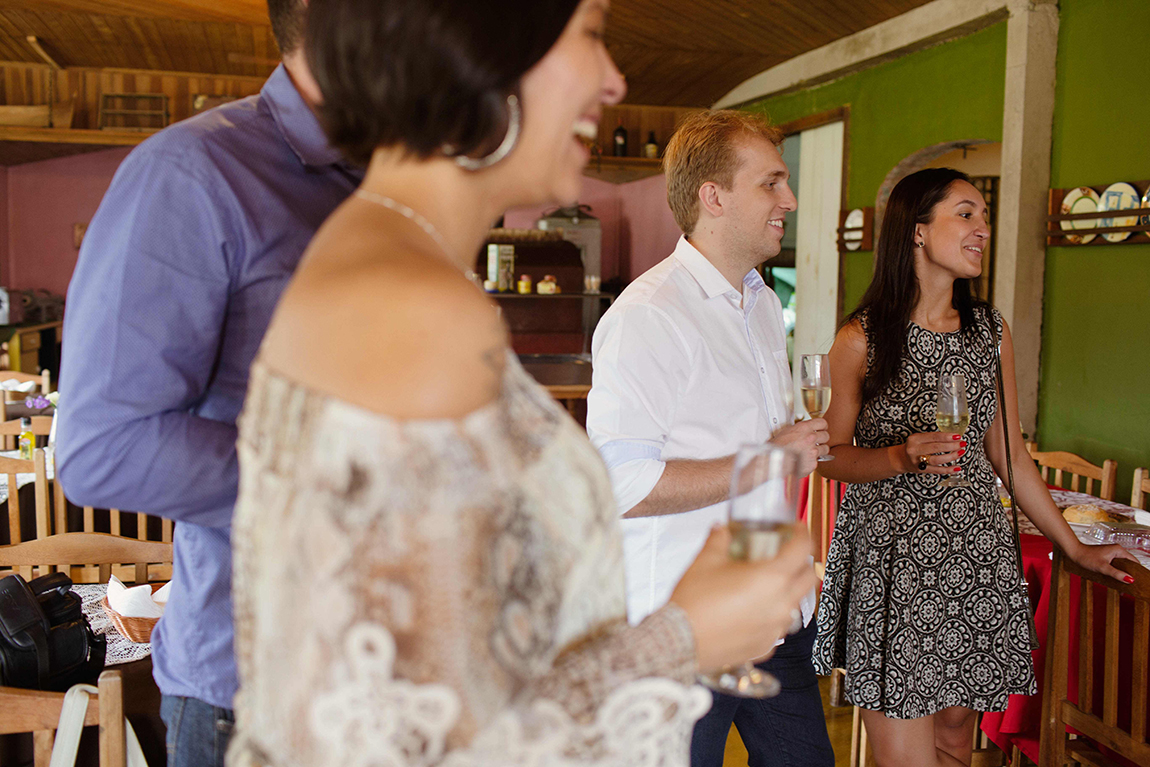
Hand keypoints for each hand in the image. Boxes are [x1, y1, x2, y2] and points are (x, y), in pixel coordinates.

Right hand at [670, 524, 817, 670]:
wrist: (680, 640)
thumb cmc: (694, 603)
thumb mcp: (705, 561)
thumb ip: (718, 540)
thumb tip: (721, 530)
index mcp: (772, 578)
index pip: (801, 550)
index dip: (802, 534)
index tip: (797, 530)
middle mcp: (781, 604)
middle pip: (809, 579)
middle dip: (803, 563)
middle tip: (788, 556)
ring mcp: (775, 628)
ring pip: (796, 605)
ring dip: (789, 591)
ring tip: (768, 585)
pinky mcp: (765, 646)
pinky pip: (778, 628)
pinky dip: (772, 616)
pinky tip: (754, 612)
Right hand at [770, 418, 828, 475]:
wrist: (775, 461)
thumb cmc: (778, 447)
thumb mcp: (788, 431)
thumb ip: (800, 429)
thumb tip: (807, 429)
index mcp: (804, 428)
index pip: (822, 422)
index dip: (823, 426)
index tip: (822, 429)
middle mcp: (810, 438)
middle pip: (826, 436)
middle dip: (822, 439)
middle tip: (817, 441)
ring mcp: (813, 451)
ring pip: (825, 449)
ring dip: (820, 450)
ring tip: (810, 452)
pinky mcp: (813, 462)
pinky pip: (818, 460)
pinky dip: (812, 461)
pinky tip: (804, 460)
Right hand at [898, 431, 966, 474]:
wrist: (901, 459)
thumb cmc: (914, 446)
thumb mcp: (919, 438)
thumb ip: (932, 437)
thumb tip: (953, 437)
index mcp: (915, 439)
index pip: (934, 436)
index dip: (947, 436)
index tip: (958, 436)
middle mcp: (915, 449)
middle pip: (936, 448)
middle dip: (952, 446)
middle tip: (962, 444)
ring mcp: (918, 461)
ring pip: (937, 459)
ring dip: (951, 456)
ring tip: (960, 452)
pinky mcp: (921, 470)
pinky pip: (937, 470)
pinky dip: (948, 470)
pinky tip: (957, 467)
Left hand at [1068, 540, 1140, 583]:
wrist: (1074, 553)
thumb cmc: (1086, 557)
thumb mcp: (1102, 567)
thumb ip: (1116, 574)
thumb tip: (1130, 580)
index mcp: (1119, 550)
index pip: (1135, 562)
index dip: (1137, 572)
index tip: (1138, 582)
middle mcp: (1117, 551)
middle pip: (1129, 565)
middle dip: (1130, 575)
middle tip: (1131, 586)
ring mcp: (1112, 554)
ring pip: (1122, 566)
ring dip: (1123, 575)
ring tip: (1124, 586)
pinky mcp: (1107, 557)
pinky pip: (1116, 566)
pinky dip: (1117, 573)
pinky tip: (1116, 581)